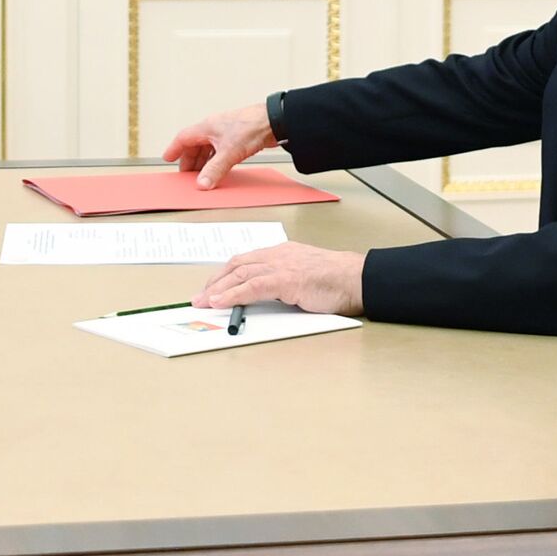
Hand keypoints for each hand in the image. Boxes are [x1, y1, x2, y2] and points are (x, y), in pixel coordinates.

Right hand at [161, 102, 274, 188]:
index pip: (184, 138)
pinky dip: (216, 161)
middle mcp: (215, 128)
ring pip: (209, 148)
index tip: (167, 158)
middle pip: (195, 144)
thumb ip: (214, 170)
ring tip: (201, 175)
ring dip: (204, 162)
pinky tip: (219, 169)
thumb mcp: (229, 152)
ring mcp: (227, 133)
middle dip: (189, 160)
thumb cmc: (252, 126)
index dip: (174, 148)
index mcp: (207, 127)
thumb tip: (203, 184)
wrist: (275, 121)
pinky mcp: (238, 138)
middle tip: (187, 174)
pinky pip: (220, 151)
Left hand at [194, 242, 365, 315]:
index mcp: (283, 252)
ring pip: (241, 274)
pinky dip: (233, 295)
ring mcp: (282, 266)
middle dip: (216, 281)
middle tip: (200, 297)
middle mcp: (279, 255)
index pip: (246, 260)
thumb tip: (264, 297)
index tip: (213, 287)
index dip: (226, 274)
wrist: (355, 278)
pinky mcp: (286, 280)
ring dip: (218, 290)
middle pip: (237, 264)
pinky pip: (252, 287)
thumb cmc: (336, 280)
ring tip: (204, 302)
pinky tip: (221, 303)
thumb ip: (284, 281)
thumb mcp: (304, 276)